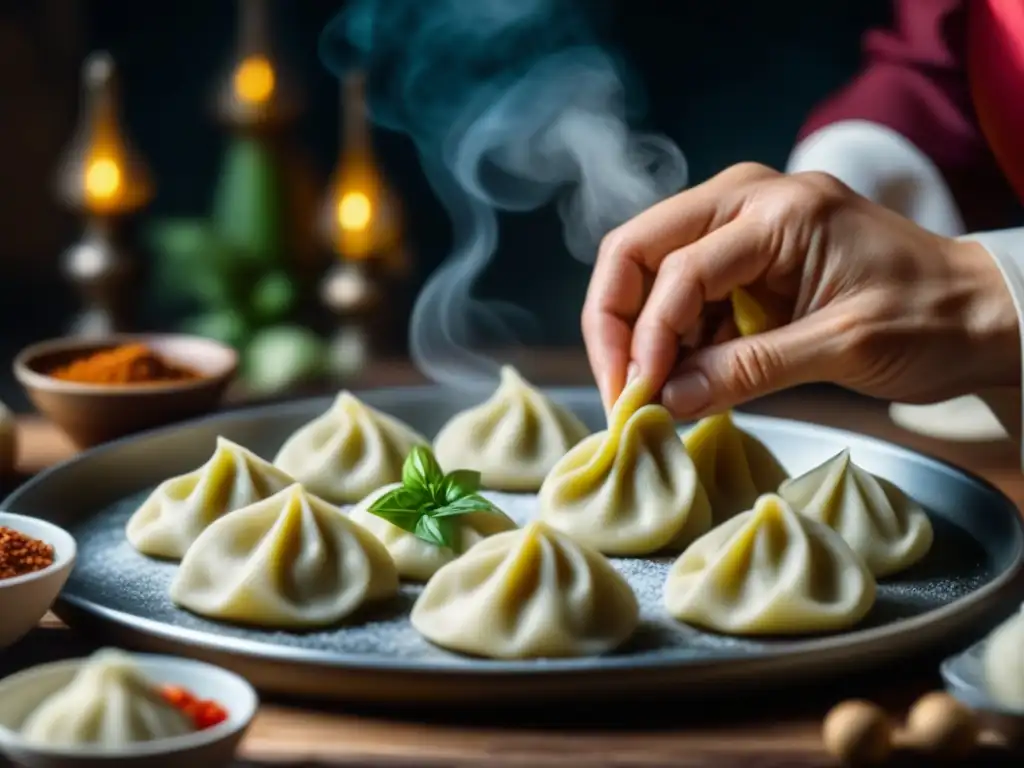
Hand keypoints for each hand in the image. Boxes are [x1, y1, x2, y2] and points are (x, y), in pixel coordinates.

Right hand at [581, 162, 1019, 416]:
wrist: (977, 311)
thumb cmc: (930, 319)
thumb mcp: (844, 347)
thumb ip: (749, 370)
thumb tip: (667, 400)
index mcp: (778, 210)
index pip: (678, 269)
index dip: (648, 339)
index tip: (641, 399)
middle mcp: (746, 200)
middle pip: (638, 248)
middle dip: (615, 321)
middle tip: (618, 388)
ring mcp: (741, 225)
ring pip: (649, 269)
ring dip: (639, 333)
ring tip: (650, 394)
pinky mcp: (743, 258)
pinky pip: (680, 292)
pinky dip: (670, 337)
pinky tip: (681, 378)